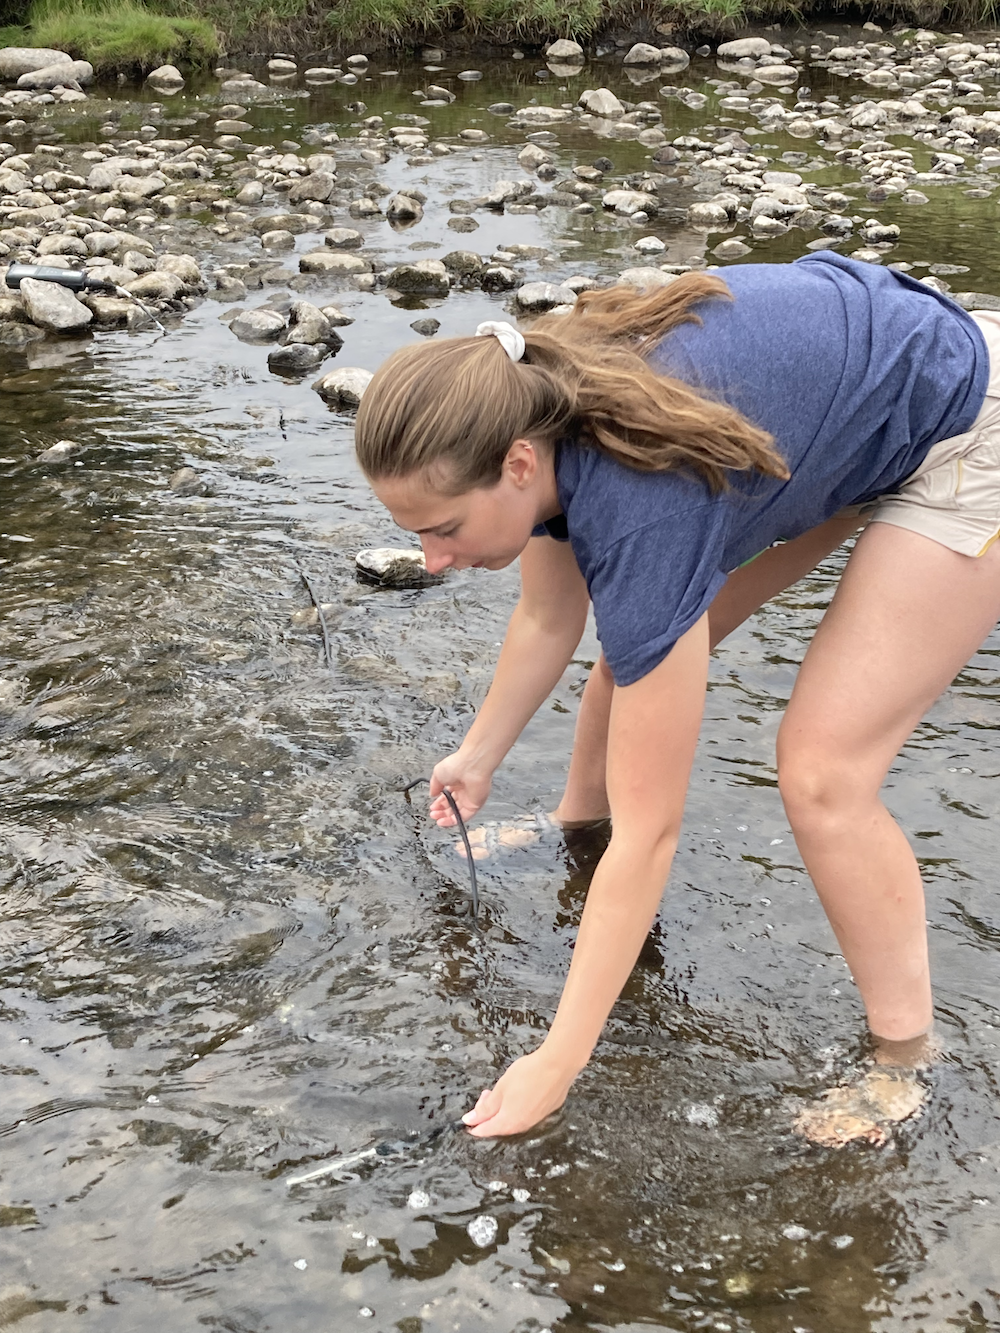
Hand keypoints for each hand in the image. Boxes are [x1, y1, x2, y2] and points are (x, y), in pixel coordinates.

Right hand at [429, 751, 492, 826]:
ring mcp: (469, 798)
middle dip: (441, 811)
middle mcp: (463, 790)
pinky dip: (454, 821)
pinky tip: (444, 821)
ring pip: (457, 812)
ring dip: (446, 817)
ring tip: (437, 819)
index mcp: (455, 781)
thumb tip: (432, 793)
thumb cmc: (457, 765)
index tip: (432, 807)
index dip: (439, 803)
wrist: (471, 765)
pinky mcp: (475, 805)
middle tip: (434, 814)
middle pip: (451, 805)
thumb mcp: (438, 773)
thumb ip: (434, 786)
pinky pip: (464, 816)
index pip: (447, 796)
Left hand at [461, 1047, 579, 1137]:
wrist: (558, 1065)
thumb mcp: (501, 1088)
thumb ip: (486, 1107)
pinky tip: (519, 1093)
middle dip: (489, 1114)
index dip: (475, 1125)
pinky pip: (528, 1114)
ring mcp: (537, 1119)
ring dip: (504, 1110)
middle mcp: (524, 1125)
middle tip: (485, 1095)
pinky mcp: (548, 1111)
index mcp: (509, 1122)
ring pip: (515, 1120)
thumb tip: (471, 1120)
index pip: (487, 1130)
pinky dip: (518, 1107)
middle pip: (501, 1125)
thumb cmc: (527, 1074)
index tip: (467, 1121)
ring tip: (501, 1092)